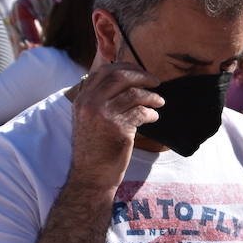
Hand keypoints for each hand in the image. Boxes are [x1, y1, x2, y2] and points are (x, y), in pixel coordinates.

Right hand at [66, 64, 162, 187]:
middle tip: (156, 82)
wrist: (91, 174)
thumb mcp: (89, 118)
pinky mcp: (118, 129)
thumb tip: (127, 79)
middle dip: (142, 76)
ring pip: (134, 94)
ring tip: (159, 102)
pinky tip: (153, 117)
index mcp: (82, 99)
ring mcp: (103, 115)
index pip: (105, 71)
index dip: (126, 68)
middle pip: (120, 77)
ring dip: (151, 97)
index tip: (141, 72)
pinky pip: (141, 112)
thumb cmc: (94, 147)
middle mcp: (90, 104)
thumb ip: (101, 99)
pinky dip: (151, 113)